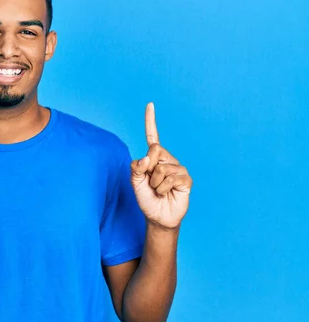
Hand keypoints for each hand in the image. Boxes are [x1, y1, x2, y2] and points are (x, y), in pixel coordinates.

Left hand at [131, 103, 192, 229]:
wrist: (157, 217)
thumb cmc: (146, 198)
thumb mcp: (135, 183)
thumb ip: (136, 168)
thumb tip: (146, 157)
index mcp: (153, 157)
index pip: (152, 136)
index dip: (150, 120)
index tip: (150, 104)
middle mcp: (166, 159)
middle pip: (155, 150)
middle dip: (148, 168)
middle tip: (150, 182)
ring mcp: (178, 168)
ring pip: (161, 168)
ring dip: (155, 183)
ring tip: (158, 190)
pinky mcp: (186, 179)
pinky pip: (171, 178)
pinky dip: (164, 188)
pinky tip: (167, 193)